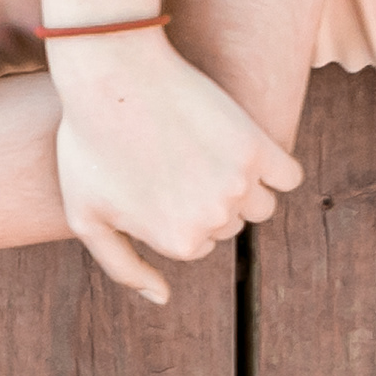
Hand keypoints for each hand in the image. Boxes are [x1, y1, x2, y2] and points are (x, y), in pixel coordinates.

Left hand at [47, 32, 303, 302]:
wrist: (112, 77)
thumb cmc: (90, 145)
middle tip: (173, 160)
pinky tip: (243, 148)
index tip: (154, 181)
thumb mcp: (86, 217)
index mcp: (179, 243)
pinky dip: (275, 168)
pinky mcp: (258, 145)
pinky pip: (288, 175)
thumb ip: (124, 268)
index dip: (175, 213)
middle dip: (206, 200)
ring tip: (203, 154)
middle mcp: (215, 220)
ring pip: (261, 204)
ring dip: (241, 186)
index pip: (197, 243)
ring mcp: (239, 183)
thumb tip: (163, 298)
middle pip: (229, 225)